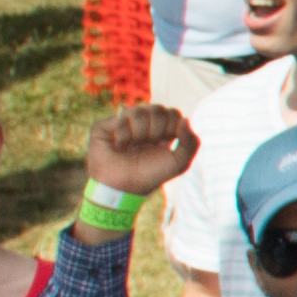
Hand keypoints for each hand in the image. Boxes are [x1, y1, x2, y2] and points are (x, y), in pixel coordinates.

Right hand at [78, 96, 199, 197]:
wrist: (124, 188)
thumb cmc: (151, 176)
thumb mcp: (179, 163)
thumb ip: (191, 142)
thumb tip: (186, 119)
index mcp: (160, 129)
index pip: (172, 113)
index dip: (172, 126)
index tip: (165, 143)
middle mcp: (141, 123)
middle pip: (158, 109)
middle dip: (157, 130)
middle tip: (148, 145)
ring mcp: (122, 122)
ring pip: (139, 111)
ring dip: (140, 133)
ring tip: (132, 146)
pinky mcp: (104, 126)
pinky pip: (120, 118)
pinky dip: (124, 135)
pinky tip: (120, 146)